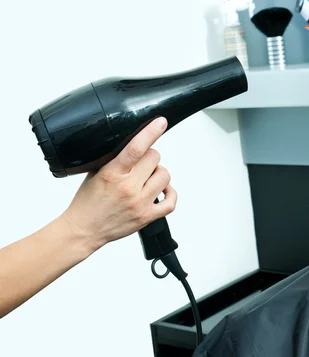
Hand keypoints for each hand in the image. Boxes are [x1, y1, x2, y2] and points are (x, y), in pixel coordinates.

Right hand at [60, 117, 176, 251]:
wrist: (84, 229)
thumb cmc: (88, 202)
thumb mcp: (95, 173)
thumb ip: (114, 159)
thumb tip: (133, 144)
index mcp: (113, 174)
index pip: (135, 148)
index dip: (150, 132)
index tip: (160, 122)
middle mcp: (128, 188)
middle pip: (155, 158)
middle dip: (150, 157)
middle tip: (141, 164)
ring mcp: (140, 203)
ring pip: (165, 176)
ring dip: (158, 174)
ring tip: (148, 178)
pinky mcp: (147, 217)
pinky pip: (171, 202)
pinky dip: (170, 194)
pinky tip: (161, 191)